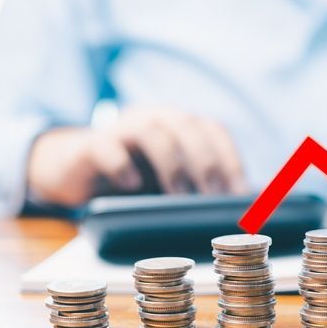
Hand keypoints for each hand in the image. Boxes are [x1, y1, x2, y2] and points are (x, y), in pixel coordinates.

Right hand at [26, 107, 246, 207]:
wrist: (75, 169)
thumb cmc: (136, 179)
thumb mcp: (173, 182)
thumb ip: (204, 188)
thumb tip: (251, 209)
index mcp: (182, 125)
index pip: (214, 131)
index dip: (230, 160)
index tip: (240, 195)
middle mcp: (157, 118)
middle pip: (188, 128)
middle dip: (205, 163)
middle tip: (213, 198)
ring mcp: (123, 128)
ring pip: (152, 132)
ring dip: (171, 165)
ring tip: (179, 198)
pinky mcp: (91, 145)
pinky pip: (106, 146)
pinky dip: (120, 163)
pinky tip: (131, 184)